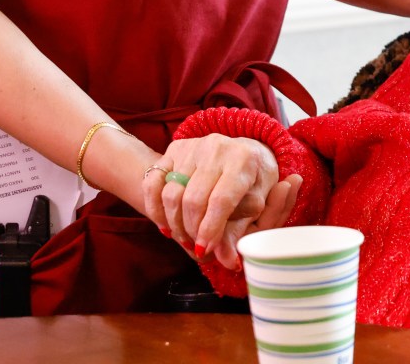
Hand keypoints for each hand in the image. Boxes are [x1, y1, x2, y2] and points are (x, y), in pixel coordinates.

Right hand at [144, 134, 301, 270]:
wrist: (243, 151)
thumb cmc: (253, 181)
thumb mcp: (256, 204)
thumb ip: (240, 232)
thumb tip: (229, 262)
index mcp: (244, 159)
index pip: (221, 200)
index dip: (210, 230)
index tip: (204, 249)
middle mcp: (217, 148)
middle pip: (193, 199)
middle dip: (192, 230)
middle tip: (196, 246)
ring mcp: (193, 147)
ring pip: (171, 194)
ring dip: (174, 223)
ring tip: (184, 237)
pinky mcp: (173, 150)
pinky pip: (153, 184)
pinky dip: (155, 209)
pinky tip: (166, 225)